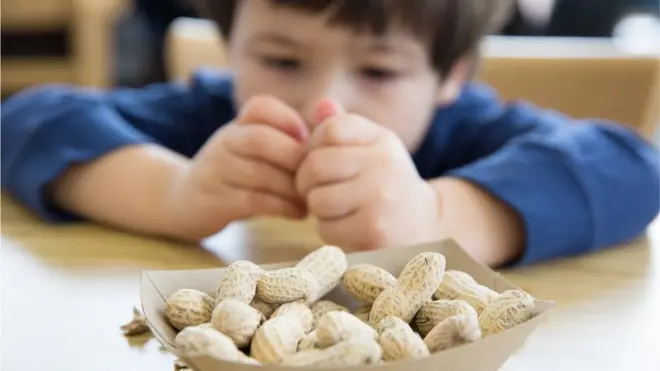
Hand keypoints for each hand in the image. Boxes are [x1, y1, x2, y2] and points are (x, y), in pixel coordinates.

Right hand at [168, 95, 309, 239]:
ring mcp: (216, 172)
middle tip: (318, 176)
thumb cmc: (238, 174)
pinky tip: (299, 213)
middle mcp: (224, 143)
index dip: (289, 121)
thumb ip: (290, 137)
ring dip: (293, 188)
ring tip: (312, 198)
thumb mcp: (256, 149)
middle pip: (260, 139)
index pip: (260, 107)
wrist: (186, 200)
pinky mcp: (215, 201)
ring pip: (259, 173)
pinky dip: (283, 207)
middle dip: (295, 158)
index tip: (308, 142)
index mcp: (238, 126)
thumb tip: (332, 120)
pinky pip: (254, 201)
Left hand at [296, 99, 440, 249]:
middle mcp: (384, 163)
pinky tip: (346, 227)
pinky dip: (328, 231)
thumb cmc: (386, 183)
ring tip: (334, 208)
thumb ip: (343, 127)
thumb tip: (320, 105)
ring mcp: (380, 197)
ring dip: (317, 208)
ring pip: (317, 199)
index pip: (330, 129)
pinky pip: (326, 228)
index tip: (321, 160)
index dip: (313, 146)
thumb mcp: (371, 148)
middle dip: (306, 181)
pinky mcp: (374, 229)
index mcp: (381, 138)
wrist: (424, 224)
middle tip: (315, 190)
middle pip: (316, 165)